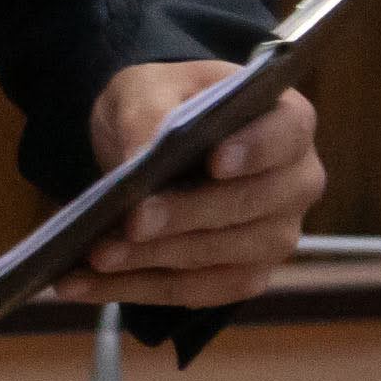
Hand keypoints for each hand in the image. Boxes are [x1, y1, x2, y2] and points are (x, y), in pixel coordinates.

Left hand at [50, 62, 322, 311]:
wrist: (151, 138)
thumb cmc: (164, 103)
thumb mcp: (148, 88)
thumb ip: (149, 114)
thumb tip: (139, 160)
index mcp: (288, 122)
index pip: (286, 135)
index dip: (255, 150)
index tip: (215, 162)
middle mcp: (296, 184)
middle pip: (248, 207)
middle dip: (184, 217)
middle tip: (132, 221)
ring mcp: (275, 237)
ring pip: (219, 259)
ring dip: (153, 261)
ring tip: (96, 255)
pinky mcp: (244, 277)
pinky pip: (193, 292)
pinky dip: (136, 289)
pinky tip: (85, 283)